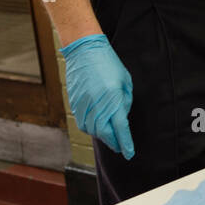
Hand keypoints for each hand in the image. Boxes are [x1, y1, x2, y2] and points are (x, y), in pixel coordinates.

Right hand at [60, 34, 134, 158]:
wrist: (84, 50)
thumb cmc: (109, 63)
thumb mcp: (125, 80)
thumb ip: (125, 101)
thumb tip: (121, 117)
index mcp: (113, 98)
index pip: (120, 128)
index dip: (125, 143)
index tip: (129, 153)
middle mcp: (97, 104)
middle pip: (105, 133)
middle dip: (114, 143)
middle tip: (120, 148)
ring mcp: (83, 104)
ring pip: (92, 130)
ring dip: (102, 136)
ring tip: (110, 137)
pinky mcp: (75, 103)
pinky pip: (83, 123)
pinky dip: (91, 129)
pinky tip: (97, 127)